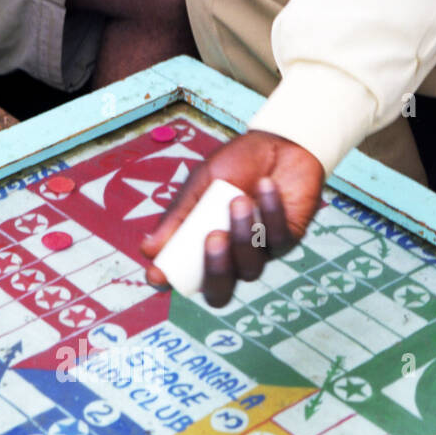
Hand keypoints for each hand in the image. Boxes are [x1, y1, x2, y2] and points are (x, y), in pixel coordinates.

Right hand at [141, 130, 324, 305]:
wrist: (280, 141)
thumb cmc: (236, 164)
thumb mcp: (200, 185)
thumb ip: (178, 219)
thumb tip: (147, 251)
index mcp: (203, 248)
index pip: (186, 281)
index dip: (172, 282)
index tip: (158, 274)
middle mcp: (231, 259)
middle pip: (220, 293)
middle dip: (215, 271)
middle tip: (212, 237)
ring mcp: (260, 254)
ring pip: (250, 269)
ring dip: (243, 235)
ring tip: (239, 199)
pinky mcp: (288, 240)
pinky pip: (277, 240)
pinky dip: (270, 212)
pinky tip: (266, 186)